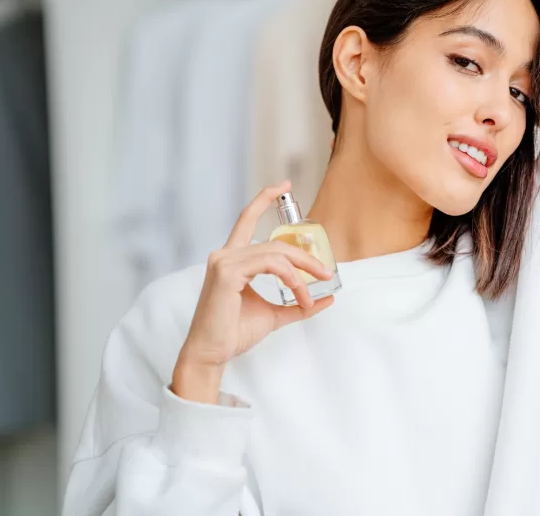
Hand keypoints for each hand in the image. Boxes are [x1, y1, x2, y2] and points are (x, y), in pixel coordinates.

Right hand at [172, 181, 335, 403]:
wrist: (213, 354)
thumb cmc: (234, 333)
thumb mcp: (274, 314)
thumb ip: (298, 304)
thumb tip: (327, 298)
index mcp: (232, 259)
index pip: (247, 219)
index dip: (264, 199)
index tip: (284, 185)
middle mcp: (225, 255)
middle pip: (274, 242)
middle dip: (304, 256)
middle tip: (325, 272)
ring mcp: (223, 262)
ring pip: (275, 253)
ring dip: (300, 272)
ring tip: (310, 294)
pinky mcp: (227, 273)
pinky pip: (270, 265)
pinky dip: (291, 278)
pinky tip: (299, 295)